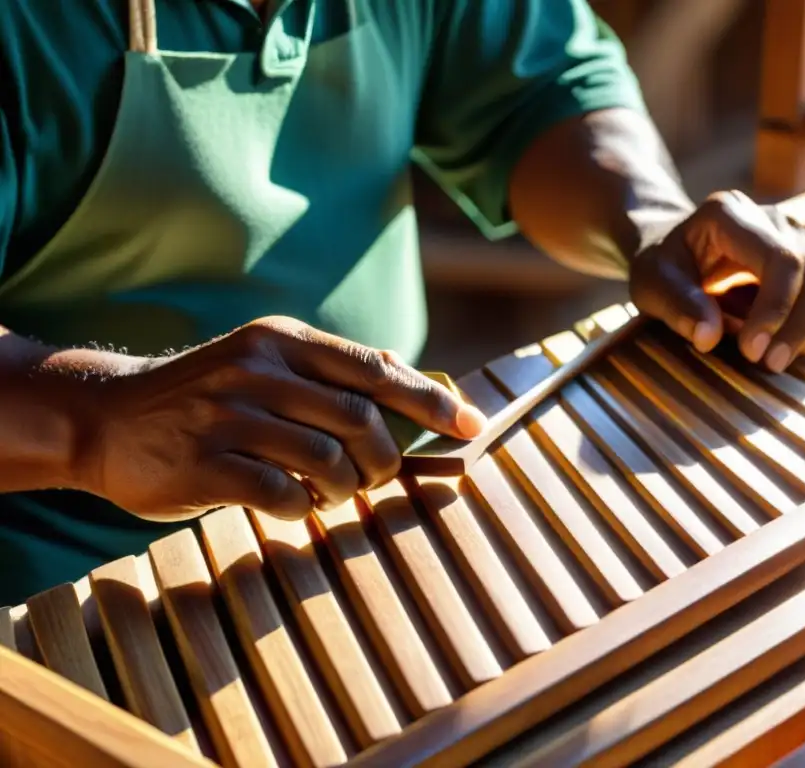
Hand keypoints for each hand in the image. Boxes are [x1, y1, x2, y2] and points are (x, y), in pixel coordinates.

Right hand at [75, 317, 486, 521]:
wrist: (105, 417)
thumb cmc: (204, 396)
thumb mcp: (263, 361)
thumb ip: (331, 368)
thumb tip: (406, 369)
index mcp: (282, 340)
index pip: (376, 369)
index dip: (430, 401)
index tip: (471, 426)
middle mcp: (258, 369)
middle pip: (360, 419)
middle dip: (386, 458)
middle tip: (378, 476)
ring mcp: (227, 416)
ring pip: (327, 460)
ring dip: (346, 488)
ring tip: (333, 492)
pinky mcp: (203, 464)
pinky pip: (282, 494)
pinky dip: (303, 508)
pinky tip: (295, 505)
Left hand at [629, 190, 804, 371]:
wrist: (676, 252)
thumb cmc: (662, 267)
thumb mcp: (650, 282)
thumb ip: (676, 305)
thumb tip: (709, 338)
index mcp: (732, 214)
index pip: (781, 259)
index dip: (775, 309)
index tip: (751, 352)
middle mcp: (776, 219)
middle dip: (796, 327)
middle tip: (767, 365)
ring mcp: (800, 237)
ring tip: (778, 360)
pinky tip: (791, 348)